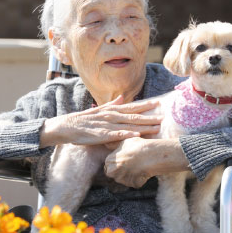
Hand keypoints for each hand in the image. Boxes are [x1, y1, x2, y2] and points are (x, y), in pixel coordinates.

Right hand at [40, 96, 161, 147]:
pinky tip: (137, 135)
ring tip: (157, 126)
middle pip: (134, 115)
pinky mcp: (102, 134)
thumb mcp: (99, 110)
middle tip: (164, 116)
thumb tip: (121, 97)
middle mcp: (112, 115)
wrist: (67, 126)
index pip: (132, 106)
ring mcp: (108, 124)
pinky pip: (117, 134)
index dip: (146, 105)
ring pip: (129, 124)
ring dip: (144, 125)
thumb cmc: (84, 120)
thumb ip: (112, 104)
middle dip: (150, 116)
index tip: (158, 103)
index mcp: (112, 110)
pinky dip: (127, 134)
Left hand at [104, 137, 189, 187]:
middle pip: (115, 173)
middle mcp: (114, 173)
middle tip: (131, 163)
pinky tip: (143, 170)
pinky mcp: (133, 184)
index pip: (109, 165)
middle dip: (121, 170)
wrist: (152, 155)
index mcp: (109, 162)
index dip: (117, 161)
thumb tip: (106, 144)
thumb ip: (114, 146)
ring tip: (138, 165)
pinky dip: (138, 178)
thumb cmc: (138, 146)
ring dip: (130, 174)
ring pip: (125, 179)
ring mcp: (123, 180)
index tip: (125, 158)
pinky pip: (134, 182)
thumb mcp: (125, 142)